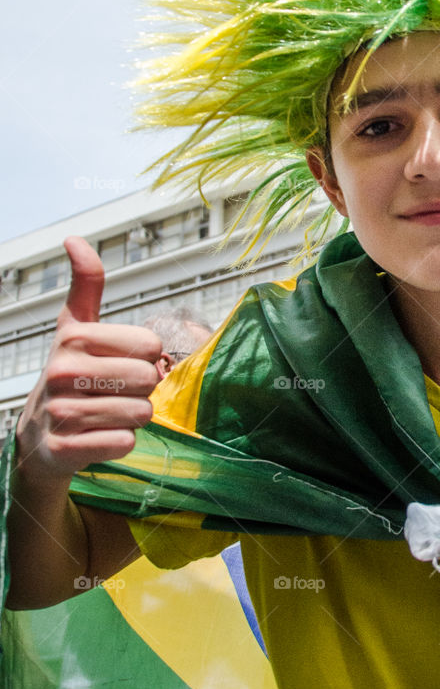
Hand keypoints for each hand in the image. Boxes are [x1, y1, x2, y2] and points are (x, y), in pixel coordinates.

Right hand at [14, 237, 161, 481]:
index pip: (150, 343)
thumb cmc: (70, 375)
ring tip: (107, 413)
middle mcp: (62, 371)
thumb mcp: (75, 327)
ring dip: (133, 417)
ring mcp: (61, 412)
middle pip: (149, 379)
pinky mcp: (65, 449)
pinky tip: (99, 436)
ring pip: (141, 413)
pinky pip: (124, 442)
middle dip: (142, 390)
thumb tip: (74, 239)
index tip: (120, 361)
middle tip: (116, 392)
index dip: (146, 356)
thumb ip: (85, 286)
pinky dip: (120, 442)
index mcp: (73, 337)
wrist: (39, 436)